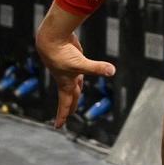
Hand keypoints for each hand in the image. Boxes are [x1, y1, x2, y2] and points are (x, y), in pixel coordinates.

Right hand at [35, 11, 115, 128]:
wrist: (51, 38)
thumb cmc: (62, 53)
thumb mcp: (81, 63)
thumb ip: (97, 68)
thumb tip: (112, 71)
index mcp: (66, 84)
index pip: (65, 103)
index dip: (63, 115)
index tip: (58, 126)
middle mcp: (66, 78)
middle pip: (70, 95)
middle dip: (70, 106)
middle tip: (69, 115)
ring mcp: (69, 68)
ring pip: (73, 83)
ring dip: (74, 91)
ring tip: (76, 96)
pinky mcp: (73, 58)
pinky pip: (77, 69)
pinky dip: (79, 75)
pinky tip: (81, 73)